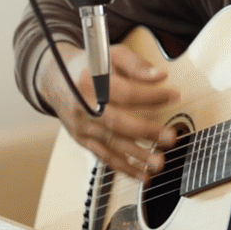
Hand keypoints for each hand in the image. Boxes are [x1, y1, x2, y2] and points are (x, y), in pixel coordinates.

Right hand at [37, 42, 177, 178]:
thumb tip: (159, 77)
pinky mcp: (81, 139)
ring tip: (159, 163)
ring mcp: (82, 125)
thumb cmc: (89, 66)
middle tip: (170, 137)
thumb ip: (136, 64)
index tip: (174, 96)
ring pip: (111, 144)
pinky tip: (142, 174)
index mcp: (91, 81)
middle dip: (146, 132)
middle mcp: (84, 105)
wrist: (55, 78)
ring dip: (137, 156)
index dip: (152, 96)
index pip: (125, 92)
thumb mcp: (111, 55)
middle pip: (117, 121)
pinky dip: (124, 167)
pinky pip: (104, 156)